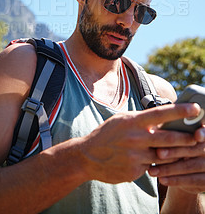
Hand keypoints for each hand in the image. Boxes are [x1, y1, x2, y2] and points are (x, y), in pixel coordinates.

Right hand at [80, 103, 199, 184]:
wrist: (87, 157)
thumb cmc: (108, 134)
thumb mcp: (123, 119)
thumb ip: (142, 119)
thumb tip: (164, 117)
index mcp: (133, 121)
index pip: (160, 114)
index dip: (179, 111)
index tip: (195, 108)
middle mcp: (136, 138)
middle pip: (169, 139)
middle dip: (188, 138)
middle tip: (201, 135)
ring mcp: (135, 157)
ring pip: (165, 156)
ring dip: (177, 153)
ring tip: (188, 149)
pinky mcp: (134, 172)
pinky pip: (153, 167)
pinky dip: (158, 164)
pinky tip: (159, 160)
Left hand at [149, 126, 204, 193]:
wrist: (185, 172)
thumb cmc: (176, 148)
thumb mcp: (177, 140)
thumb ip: (173, 133)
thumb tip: (156, 129)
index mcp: (203, 134)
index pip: (203, 132)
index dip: (202, 133)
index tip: (196, 135)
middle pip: (193, 149)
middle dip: (174, 151)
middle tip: (158, 153)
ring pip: (190, 166)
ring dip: (169, 169)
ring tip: (153, 170)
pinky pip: (191, 180)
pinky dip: (175, 180)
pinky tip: (161, 180)